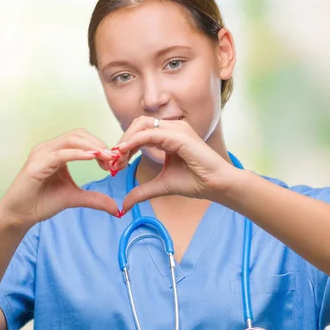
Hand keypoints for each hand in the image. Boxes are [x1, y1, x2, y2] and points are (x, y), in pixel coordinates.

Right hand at [0, 128, 120, 228]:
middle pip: (79, 135)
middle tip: (114, 159)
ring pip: (71, 140)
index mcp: (57, 152)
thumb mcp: (75, 198)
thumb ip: (94, 199)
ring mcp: (41, 154)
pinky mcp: (36, 165)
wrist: (19, 216)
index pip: (82, 139)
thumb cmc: (42, 202)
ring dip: (92, 147)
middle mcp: (48, 148)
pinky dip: (78, 154)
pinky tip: (92, 158)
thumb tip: (116, 208)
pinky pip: (60, 154)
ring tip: (107, 158)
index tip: (115, 161)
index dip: (100, 146)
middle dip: (99, 144)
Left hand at [110, 116, 237, 210]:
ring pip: (141, 125)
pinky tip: (124, 152)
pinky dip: (134, 141)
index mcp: (169, 135)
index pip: (140, 131)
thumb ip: (142, 191)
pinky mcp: (179, 136)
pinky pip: (150, 134)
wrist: (215, 185)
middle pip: (137, 124)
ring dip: (126, 140)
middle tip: (113, 161)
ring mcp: (177, 129)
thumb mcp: (160, 185)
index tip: (115, 164)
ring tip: (117, 158)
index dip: (125, 145)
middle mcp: (173, 128)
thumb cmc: (195, 182)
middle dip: (122, 141)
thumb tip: (124, 205)